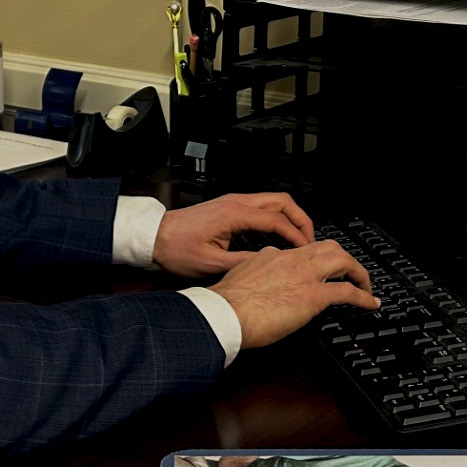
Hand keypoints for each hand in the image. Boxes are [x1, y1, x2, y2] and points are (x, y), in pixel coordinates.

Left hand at [151, 192, 313, 277]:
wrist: (155, 236)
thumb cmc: (176, 248)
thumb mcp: (211, 263)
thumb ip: (243, 263)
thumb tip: (269, 265)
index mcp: (234, 214)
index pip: (277, 220)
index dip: (296, 235)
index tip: (307, 249)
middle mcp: (236, 203)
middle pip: (282, 201)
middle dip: (301, 219)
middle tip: (311, 239)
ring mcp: (233, 202)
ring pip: (273, 201)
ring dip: (290, 216)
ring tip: (299, 237)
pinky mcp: (229, 206)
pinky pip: (261, 206)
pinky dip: (277, 217)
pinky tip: (278, 233)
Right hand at [206, 240, 377, 349]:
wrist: (222, 313)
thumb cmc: (225, 305)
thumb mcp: (240, 281)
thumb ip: (254, 279)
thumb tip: (259, 289)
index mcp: (271, 255)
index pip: (300, 251)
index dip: (313, 261)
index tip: (318, 271)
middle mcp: (291, 259)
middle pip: (328, 246)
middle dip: (344, 259)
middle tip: (350, 274)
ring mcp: (304, 275)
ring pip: (342, 259)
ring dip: (358, 272)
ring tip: (365, 286)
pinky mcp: (313, 295)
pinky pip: (347, 291)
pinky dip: (363, 296)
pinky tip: (369, 304)